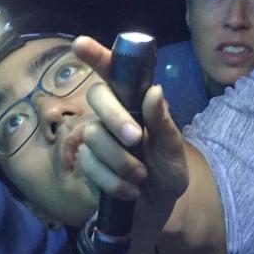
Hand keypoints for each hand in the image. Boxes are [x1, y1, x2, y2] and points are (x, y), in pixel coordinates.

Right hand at [73, 36, 188, 253]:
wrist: (157, 211)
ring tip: (140, 177)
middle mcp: (112, 116)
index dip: (97, 55)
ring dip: (120, 160)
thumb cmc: (167, 172)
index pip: (114, 74)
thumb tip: (154, 90)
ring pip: (92, 135)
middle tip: (136, 138)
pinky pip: (89, 165)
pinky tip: (130, 190)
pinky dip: (113, 180)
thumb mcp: (173, 149)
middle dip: (115, 118)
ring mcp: (96, 139)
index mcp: (135, 105)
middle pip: (98, 98)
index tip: (81, 43)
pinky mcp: (86, 164)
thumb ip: (163, 121)